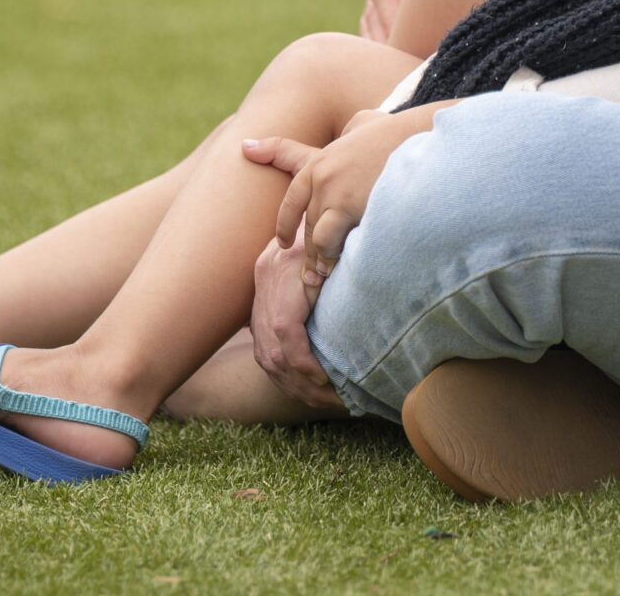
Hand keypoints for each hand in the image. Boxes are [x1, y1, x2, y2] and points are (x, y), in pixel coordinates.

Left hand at [246, 108, 437, 281]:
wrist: (417, 138)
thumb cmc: (396, 133)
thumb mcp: (364, 122)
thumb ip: (350, 132)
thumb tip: (351, 129)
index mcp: (320, 161)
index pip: (292, 200)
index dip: (285, 224)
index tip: (283, 243)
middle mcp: (320, 176)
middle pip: (306, 223)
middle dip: (307, 251)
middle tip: (310, 274)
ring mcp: (333, 192)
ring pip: (316, 237)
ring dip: (320, 259)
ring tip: (326, 275)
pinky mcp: (349, 207)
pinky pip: (331, 242)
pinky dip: (335, 256)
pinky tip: (344, 265)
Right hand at [248, 227, 341, 408]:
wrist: (296, 220)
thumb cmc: (326, 229)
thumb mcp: (334, 242)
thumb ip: (340, 263)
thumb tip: (364, 290)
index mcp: (279, 271)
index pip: (283, 328)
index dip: (303, 358)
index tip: (327, 376)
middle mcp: (263, 290)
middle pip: (273, 353)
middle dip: (305, 382)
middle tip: (337, 398)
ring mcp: (256, 305)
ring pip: (268, 361)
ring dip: (297, 385)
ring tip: (328, 400)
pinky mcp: (256, 318)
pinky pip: (266, 357)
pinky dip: (289, 378)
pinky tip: (312, 389)